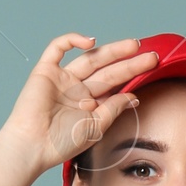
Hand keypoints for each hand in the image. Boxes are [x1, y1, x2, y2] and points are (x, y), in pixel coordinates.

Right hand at [0, 34, 160, 180]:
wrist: (33, 146)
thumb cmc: (61, 142)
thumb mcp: (96, 127)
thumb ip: (114, 109)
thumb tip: (134, 96)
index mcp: (89, 104)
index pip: (114, 85)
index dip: (132, 75)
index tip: (151, 68)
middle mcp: (77, 89)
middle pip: (107, 70)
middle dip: (128, 62)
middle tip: (151, 55)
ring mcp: (62, 78)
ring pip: (90, 58)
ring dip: (111, 51)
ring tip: (133, 46)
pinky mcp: (45, 71)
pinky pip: (57, 48)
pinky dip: (72, 40)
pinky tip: (90, 41)